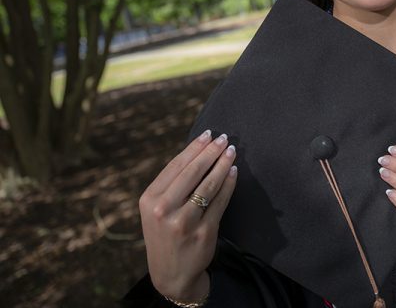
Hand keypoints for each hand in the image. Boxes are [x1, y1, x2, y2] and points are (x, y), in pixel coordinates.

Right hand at [139, 130, 237, 300]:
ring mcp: (184, 222)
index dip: (194, 148)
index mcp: (150, 200)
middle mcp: (164, 210)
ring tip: (231, 152)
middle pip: (193, 172)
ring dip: (223, 164)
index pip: (176, 166)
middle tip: (225, 138)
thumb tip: (198, 152)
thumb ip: (171, 185)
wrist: (171, 274)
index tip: (208, 134)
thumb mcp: (157, 210)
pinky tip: (233, 172)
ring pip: (209, 185)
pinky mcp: (204, 231)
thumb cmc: (166, 234)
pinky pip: (220, 201)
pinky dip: (229, 184)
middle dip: (211, 152)